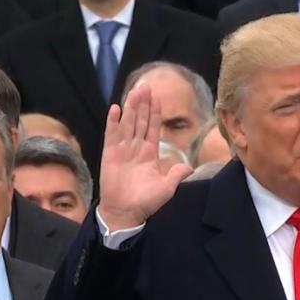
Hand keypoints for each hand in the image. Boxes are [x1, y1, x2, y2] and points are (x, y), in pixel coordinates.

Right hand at [98, 84, 192, 229]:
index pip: (153, 128)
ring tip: (135, 91)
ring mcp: (122, 150)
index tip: (157, 98)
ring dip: (131, 107)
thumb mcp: (167, 188)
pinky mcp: (110, 154)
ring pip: (128, 123)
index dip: (155, 113)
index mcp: (150, 154)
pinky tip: (116, 108)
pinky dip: (114, 121)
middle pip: (140, 121)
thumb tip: (189, 167)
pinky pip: (112, 134)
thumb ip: (177, 175)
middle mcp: (136, 149)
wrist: (125, 213)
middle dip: (144, 104)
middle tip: (146, 86)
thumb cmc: (146, 203)